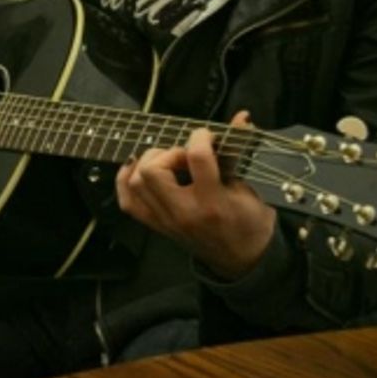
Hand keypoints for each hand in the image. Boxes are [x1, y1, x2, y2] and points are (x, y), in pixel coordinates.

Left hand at [115, 111, 275, 280]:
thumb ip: (239, 151)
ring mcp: (166, 221)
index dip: (200, 137)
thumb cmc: (250, 221)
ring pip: (136, 183)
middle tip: (185, 154)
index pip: (196, 158)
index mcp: (213, 203)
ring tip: (169, 161)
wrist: (242, 260)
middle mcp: (184, 213)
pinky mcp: (157, 226)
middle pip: (153, 171)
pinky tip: (138, 168)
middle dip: (167, 152)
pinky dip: (126, 180)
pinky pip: (127, 202)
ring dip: (148, 163)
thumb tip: (241, 117)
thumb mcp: (250, 187)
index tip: (207, 135)